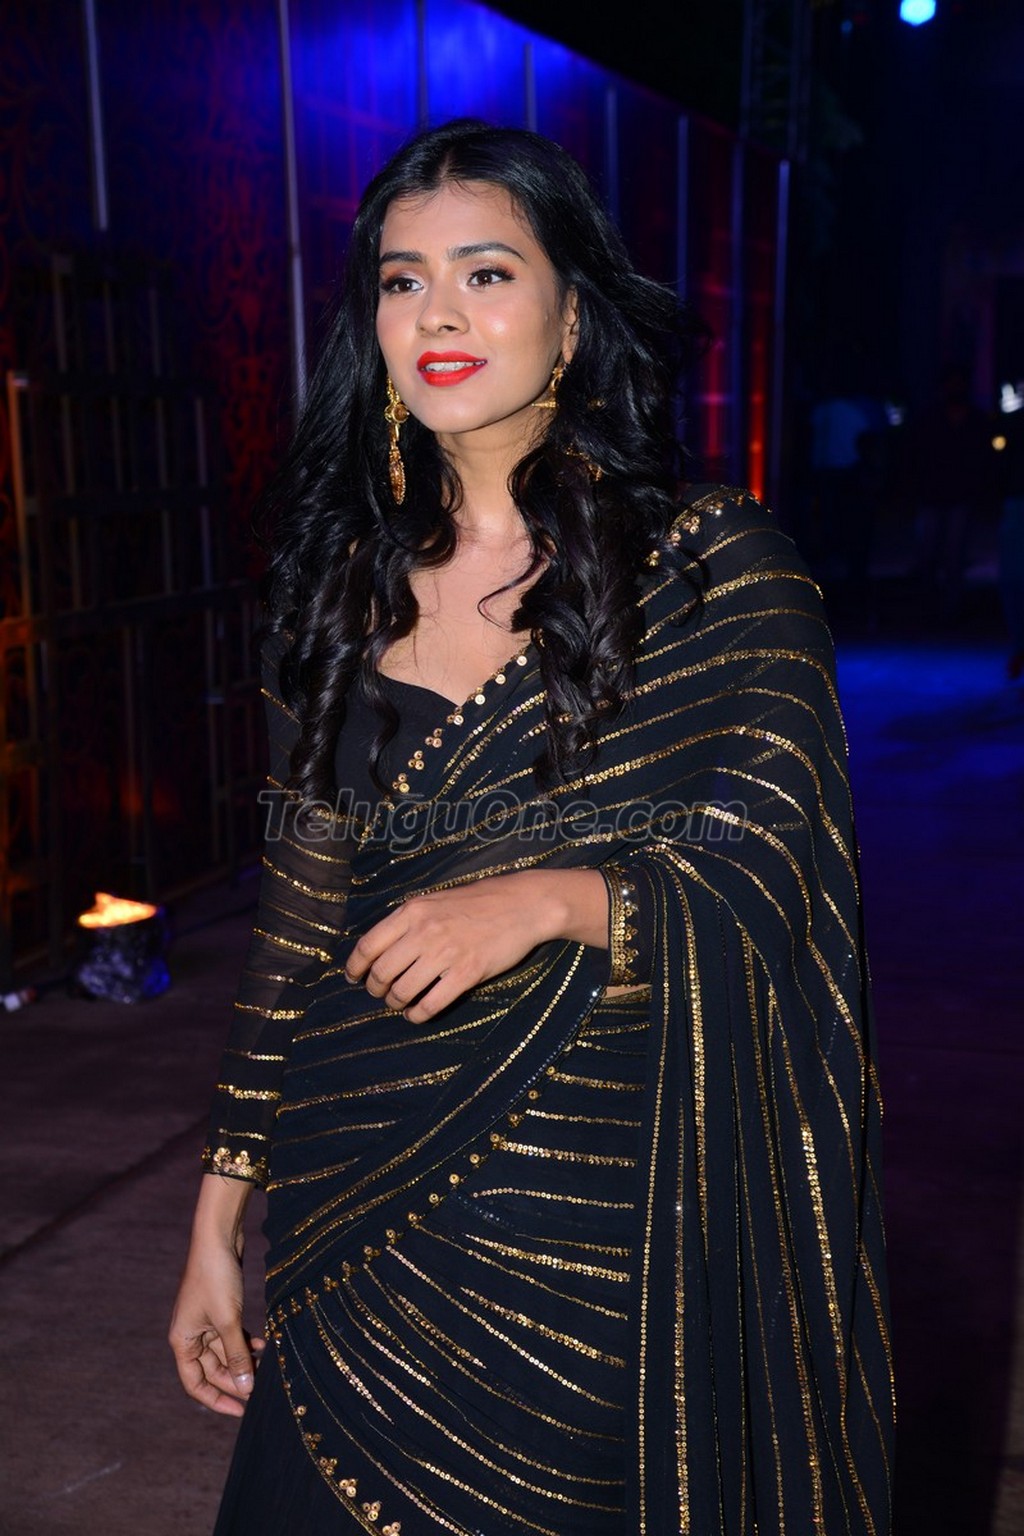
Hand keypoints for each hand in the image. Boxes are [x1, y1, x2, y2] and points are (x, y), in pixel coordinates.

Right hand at [169, 1178, 264, 1417]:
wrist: (217, 1238)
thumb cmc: (216, 1278)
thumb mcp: (228, 1321)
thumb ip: (236, 1356)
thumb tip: (246, 1389)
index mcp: (182, 1341)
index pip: (195, 1384)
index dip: (217, 1400)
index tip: (241, 1411)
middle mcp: (190, 1334)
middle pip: (212, 1370)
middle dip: (236, 1380)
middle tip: (261, 1390)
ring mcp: (205, 1322)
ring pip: (224, 1352)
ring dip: (244, 1360)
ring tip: (267, 1368)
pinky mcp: (219, 1309)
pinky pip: (231, 1335)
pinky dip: (246, 1342)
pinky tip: (264, 1346)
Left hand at [344, 867, 607, 1023]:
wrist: (522, 905)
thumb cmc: (477, 902)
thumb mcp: (435, 901)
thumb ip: (408, 921)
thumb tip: (379, 948)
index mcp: (412, 912)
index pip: (368, 946)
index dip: (355, 967)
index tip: (353, 978)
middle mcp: (424, 932)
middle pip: (381, 973)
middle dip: (376, 989)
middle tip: (380, 994)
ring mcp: (445, 953)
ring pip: (403, 991)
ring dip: (395, 1003)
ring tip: (400, 1004)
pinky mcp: (466, 973)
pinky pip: (430, 1004)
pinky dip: (417, 1015)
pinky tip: (417, 1014)